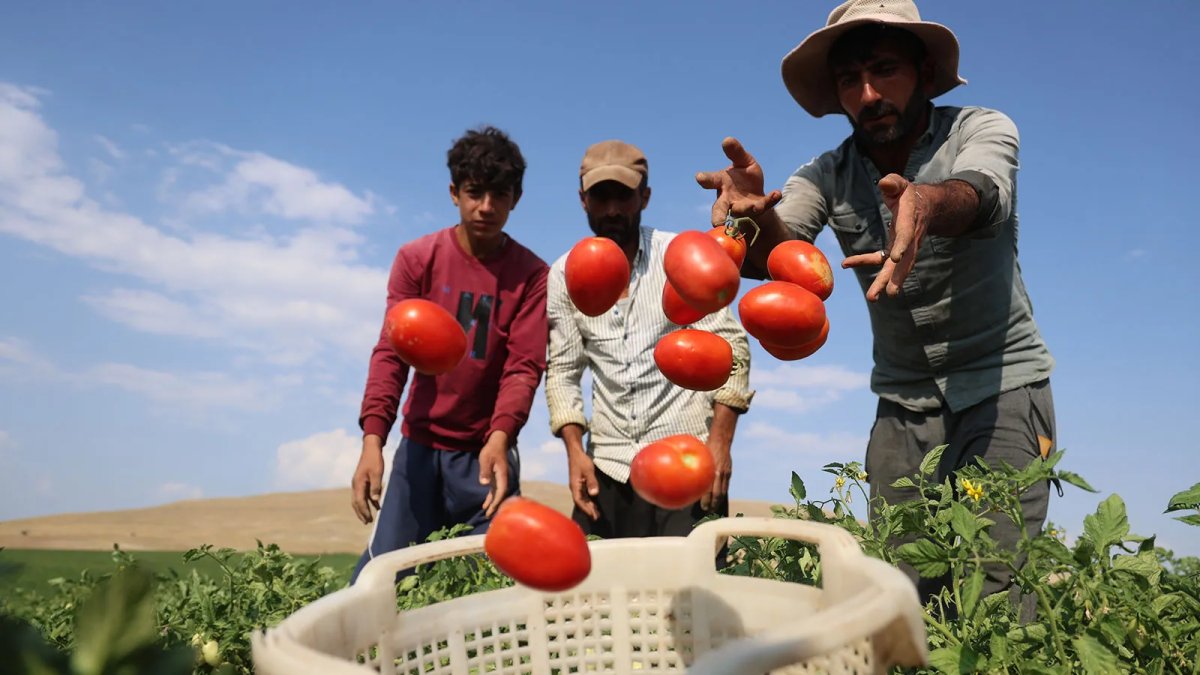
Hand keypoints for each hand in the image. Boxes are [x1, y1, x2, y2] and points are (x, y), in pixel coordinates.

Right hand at [351, 435, 385, 523]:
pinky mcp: (362, 481)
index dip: (364, 511)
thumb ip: (376, 487)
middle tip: (366, 522)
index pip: (360, 501)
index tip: (369, 519)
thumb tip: (375, 500)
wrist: (371, 448)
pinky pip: (363, 494)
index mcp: (358, 484)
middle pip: (356, 502)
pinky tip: (375, 505)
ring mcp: (358, 483)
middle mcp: (356, 485)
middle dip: (361, 513)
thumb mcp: (377, 473)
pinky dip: (368, 501)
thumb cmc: (375, 460)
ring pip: (359, 499)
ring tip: (368, 518)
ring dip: (363, 509)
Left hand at [478, 430, 509, 517]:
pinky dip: (491, 497)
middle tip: (488, 516)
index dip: (497, 501)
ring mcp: (500, 478)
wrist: (497, 442)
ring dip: (493, 503)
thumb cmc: (491, 450)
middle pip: (500, 495)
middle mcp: (503, 478)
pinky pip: (495, 490)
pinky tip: (485, 503)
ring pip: (498, 494)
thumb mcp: (485, 459)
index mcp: (502, 475)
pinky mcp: (497, 477)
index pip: (501, 491)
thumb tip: (485, 484)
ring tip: (486, 513)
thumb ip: (485, 471)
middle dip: (495, 506)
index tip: (491, 509)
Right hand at [567, 449, 600, 520]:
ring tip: (596, 514)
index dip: (585, 509)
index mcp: (575, 486)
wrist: (576, 453)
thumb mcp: (588, 470)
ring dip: (589, 506)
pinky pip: (584, 495)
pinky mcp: (580, 483)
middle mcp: (575, 488)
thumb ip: (591, 482)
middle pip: (581, 502)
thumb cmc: (581, 461)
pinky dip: (589, 500)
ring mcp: (577, 486)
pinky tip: (594, 504)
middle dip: (588, 510)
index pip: (579, 501)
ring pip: (583, 499)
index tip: (592, 515)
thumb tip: (594, 494)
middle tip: (596, 518)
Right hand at [695, 137, 782, 227]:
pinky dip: (770, 200)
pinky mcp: (755, 211)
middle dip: (718, 216)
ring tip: (756, 207)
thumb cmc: (743, 175)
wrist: (756, 192)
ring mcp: (740, 207)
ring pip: (740, 212)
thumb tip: (727, 139)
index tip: (699, 177)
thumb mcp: (742, 161)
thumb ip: (736, 152)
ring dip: (748, 209)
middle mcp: (727, 199)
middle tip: (717, 223)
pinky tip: (777, 193)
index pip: (711, 181)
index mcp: (721, 182)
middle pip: (719, 209)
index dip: (705, 179)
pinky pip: (763, 206)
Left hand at [702, 434, 731, 511]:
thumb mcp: (699, 456)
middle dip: (713, 504)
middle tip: (707, 511)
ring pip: (723, 492)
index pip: (709, 489)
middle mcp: (720, 474)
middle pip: (717, 494)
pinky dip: (722, 494)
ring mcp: (726, 474)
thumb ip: (695, 467)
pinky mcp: (729, 473)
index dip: (706, 500)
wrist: (721, 441)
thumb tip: (684, 476)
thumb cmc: (706, 447)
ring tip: (714, 509)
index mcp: (712, 471)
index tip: (702, 507)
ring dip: (718, 501)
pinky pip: (726, 486)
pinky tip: (718, 498)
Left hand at [841, 174, 928, 300]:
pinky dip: (863, 262)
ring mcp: (903, 248)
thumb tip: (884, 183)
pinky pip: (879, 259)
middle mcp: (908, 239)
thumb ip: (893, 183)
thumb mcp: (902, 184)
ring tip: (873, 297)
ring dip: (884, 282)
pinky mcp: (894, 250)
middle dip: (896, 277)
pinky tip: (845, 263)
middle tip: (889, 293)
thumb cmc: (908, 193)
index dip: (902, 246)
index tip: (895, 257)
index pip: (907, 235)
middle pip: (904, 261)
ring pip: (894, 268)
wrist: (925, 206)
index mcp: (910, 221)